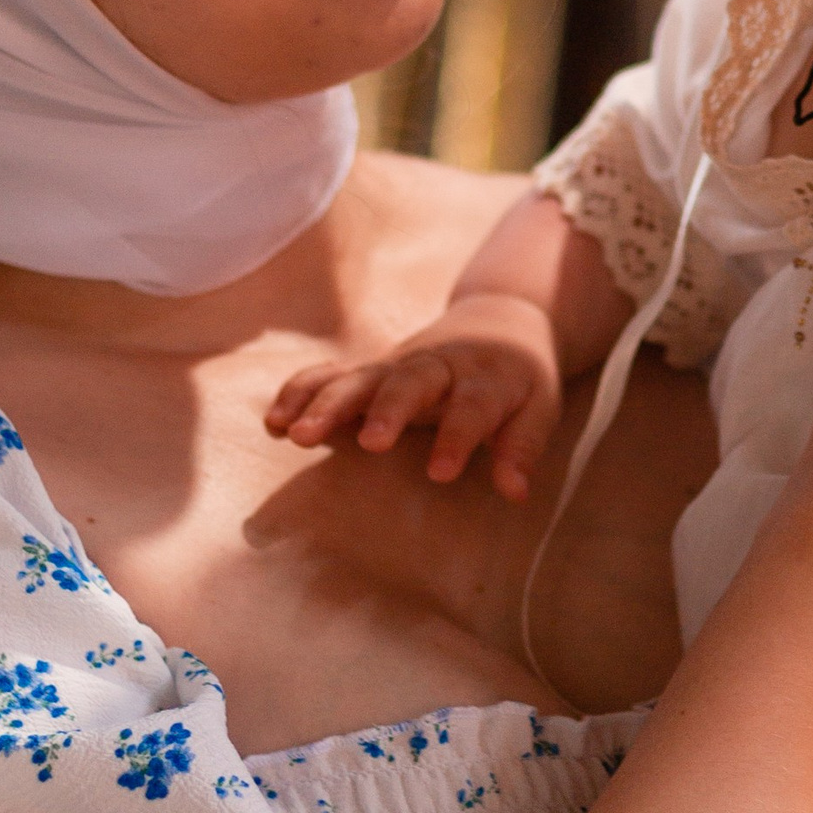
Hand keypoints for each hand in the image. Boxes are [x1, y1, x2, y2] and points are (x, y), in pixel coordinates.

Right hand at [269, 296, 565, 497]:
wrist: (499, 321)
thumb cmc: (519, 380)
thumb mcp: (538, 408)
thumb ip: (522, 448)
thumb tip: (515, 492)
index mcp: (485, 378)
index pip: (472, 407)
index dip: (457, 438)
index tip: (440, 473)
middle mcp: (436, 367)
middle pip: (410, 383)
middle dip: (387, 410)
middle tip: (370, 443)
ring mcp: (398, 366)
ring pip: (359, 378)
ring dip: (327, 403)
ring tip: (295, 434)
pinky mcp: (371, 370)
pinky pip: (330, 376)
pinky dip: (301, 392)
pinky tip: (273, 420)